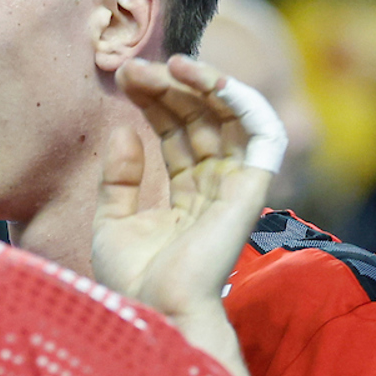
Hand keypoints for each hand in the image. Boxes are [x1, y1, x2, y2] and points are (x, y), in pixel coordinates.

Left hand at [94, 57, 272, 331]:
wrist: (155, 311)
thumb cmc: (135, 281)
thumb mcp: (114, 221)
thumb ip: (121, 178)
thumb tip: (126, 130)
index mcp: (186, 196)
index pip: (176, 132)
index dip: (154, 100)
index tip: (123, 77)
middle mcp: (214, 187)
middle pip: (200, 119)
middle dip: (170, 86)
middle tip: (134, 68)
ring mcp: (234, 186)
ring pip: (229, 117)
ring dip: (203, 82)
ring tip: (170, 64)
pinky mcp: (251, 187)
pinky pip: (261, 131)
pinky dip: (241, 97)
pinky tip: (207, 78)